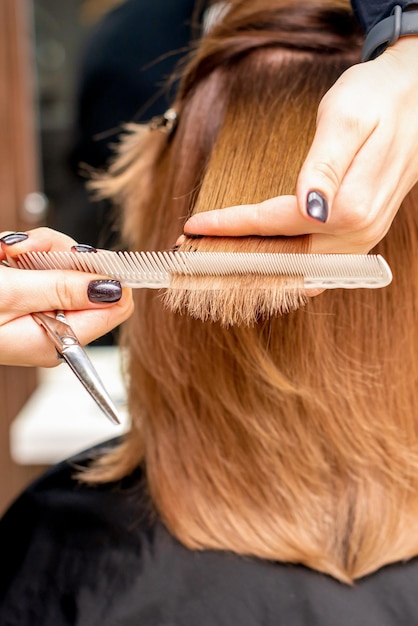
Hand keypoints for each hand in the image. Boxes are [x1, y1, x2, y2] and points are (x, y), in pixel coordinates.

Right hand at [0, 227, 133, 366]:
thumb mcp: (11, 296)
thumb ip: (62, 288)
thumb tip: (114, 288)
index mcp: (60, 339)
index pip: (116, 307)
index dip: (108, 273)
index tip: (82, 254)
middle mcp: (55, 328)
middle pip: (89, 277)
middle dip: (60, 254)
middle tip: (24, 250)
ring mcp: (41, 311)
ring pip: (64, 263)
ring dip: (36, 249)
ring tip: (6, 252)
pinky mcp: (26, 295)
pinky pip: (40, 264)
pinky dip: (22, 252)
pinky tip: (2, 255)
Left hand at [184, 37, 417, 253]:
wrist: (414, 96)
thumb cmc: (377, 98)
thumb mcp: (346, 119)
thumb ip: (325, 166)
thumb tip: (310, 209)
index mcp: (350, 206)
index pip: (276, 224)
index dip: (233, 226)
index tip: (196, 225)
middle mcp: (359, 231)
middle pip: (286, 255)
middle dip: (238, 255)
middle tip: (196, 250)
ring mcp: (363, 237)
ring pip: (301, 267)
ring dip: (260, 266)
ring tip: (220, 259)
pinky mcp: (362, 234)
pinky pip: (319, 264)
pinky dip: (287, 268)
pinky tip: (263, 265)